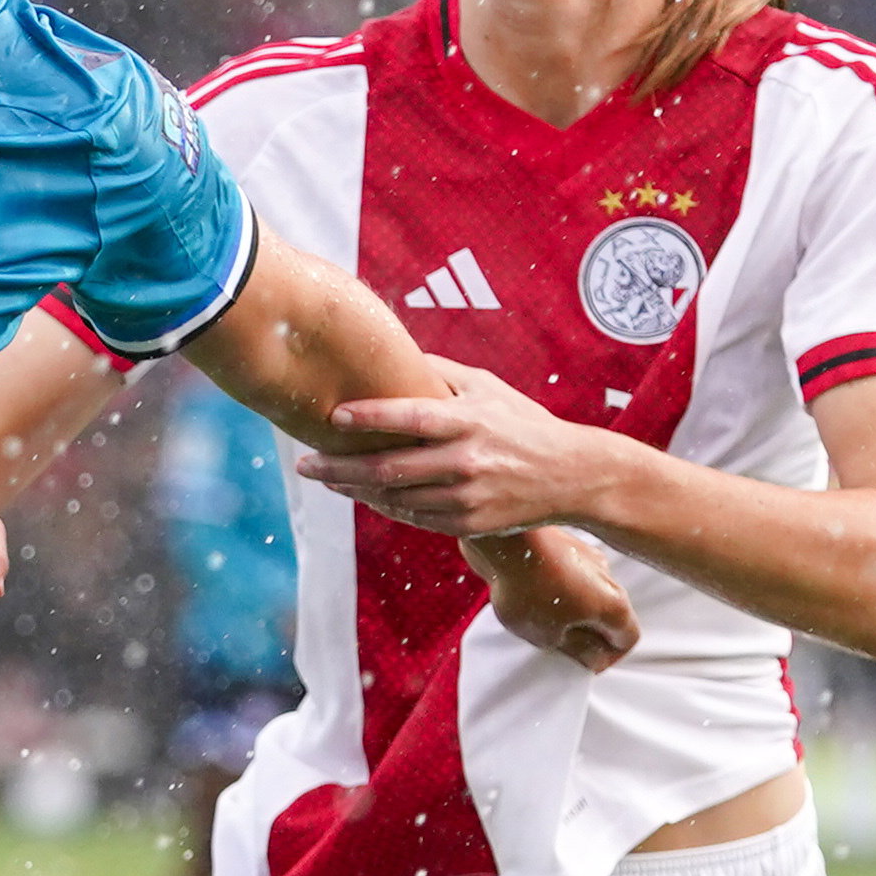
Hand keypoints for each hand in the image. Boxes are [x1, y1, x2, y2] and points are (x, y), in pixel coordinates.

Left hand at [300, 362, 620, 538]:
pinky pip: (413, 517)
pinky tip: (363, 495)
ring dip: (354, 490)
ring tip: (327, 478)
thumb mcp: (488, 387)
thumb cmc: (523, 422)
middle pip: (387, 468)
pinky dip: (385, 506)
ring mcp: (466, 497)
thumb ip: (440, 372)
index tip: (333, 416)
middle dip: (338, 468)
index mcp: (469, 420)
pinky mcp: (467, 524)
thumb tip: (394, 351)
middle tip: (304, 465)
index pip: (409, 417)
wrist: (571, 476)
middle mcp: (465, 460)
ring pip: (394, 497)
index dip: (368, 416)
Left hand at [468, 529, 637, 670]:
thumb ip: (578, 649)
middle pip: (611, 615)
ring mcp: (590, 558)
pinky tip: (533, 595)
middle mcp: (610, 578)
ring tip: (541, 619)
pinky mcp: (568, 546)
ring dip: (574, 611)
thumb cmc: (528, 591)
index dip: (608, 657)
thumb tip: (595, 657)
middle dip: (589, 634)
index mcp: (614, 605)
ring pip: (592, 594)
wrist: (504, 540)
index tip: (582, 662)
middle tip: (560, 644)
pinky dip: (561, 590)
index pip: (628, 639)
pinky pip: (573, 576)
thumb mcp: (550, 636)